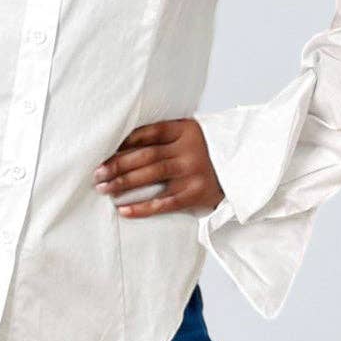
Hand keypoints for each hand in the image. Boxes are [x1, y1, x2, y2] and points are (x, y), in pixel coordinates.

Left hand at [92, 118, 224, 217]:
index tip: (103, 149)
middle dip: (118, 164)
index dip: (124, 140)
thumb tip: (122, 143)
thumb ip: (164, 135)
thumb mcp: (190, 134)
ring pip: (152, 177)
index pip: (149, 132)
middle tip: (96, 174)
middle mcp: (189, 150)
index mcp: (185, 130)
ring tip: (103, 189)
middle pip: (146, 156)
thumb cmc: (206, 151)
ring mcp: (193, 172)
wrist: (243, 169)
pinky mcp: (196, 194)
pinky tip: (123, 210)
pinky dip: (142, 208)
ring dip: (124, 183)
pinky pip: (164, 203)